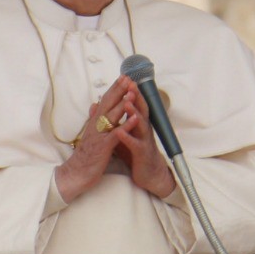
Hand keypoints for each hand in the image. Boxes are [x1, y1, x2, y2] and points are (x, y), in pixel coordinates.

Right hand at [54, 77, 134, 201]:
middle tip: (128, 77)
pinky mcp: (103, 147)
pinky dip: (126, 126)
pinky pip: (116, 135)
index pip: (106, 101)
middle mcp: (96, 125)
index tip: (124, 77)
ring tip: (132, 92)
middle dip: (118, 90)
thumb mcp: (90, 133)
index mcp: (95, 122)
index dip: (115, 88)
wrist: (76, 173)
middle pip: (108, 104)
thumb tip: (94, 104)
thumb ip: (94, 119)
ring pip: (111, 116)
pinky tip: (135, 119)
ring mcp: (99, 135)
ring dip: (122, 104)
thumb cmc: (86, 155)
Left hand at [112, 83, 176, 198]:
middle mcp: (144, 130)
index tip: (125, 78)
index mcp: (139, 124)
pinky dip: (127, 138)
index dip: (131, 92)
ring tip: (127, 102)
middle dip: (136, 96)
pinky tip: (120, 132)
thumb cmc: (136, 153)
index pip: (136, 104)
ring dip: (134, 113)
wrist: (149, 175)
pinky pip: (135, 145)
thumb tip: (105, 109)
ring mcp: (144, 141)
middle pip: (141, 110)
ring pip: (140, 124)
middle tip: (131, 84)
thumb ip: (117, 121)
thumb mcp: (125, 134)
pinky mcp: (141, 154)